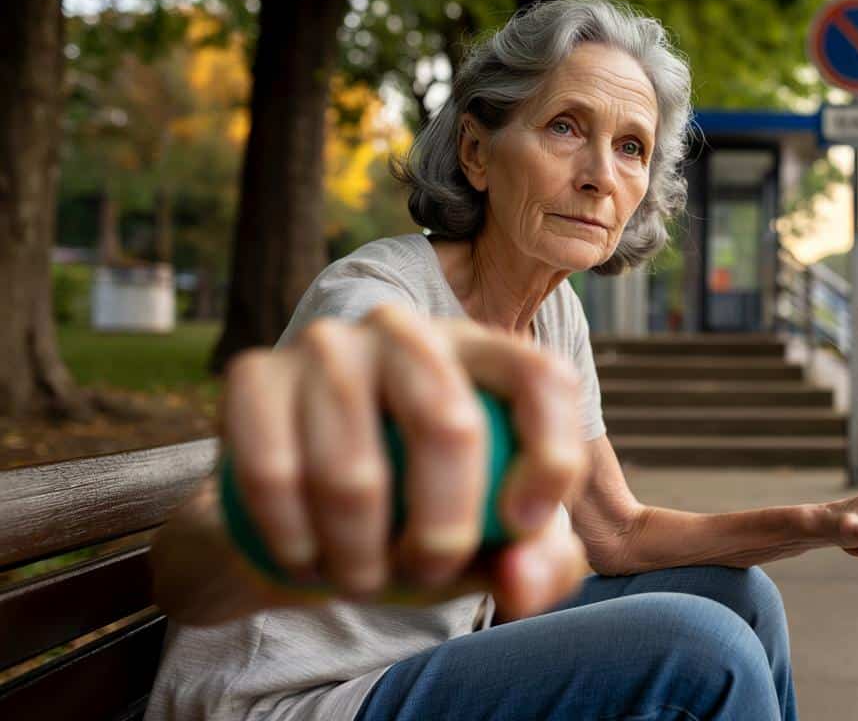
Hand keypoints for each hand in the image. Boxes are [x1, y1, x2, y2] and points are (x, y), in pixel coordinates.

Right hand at [220, 303, 589, 618]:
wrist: (307, 518)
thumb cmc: (424, 518)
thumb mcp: (499, 546)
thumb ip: (540, 567)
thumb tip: (520, 580)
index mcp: (484, 352)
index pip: (543, 378)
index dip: (549, 455)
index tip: (519, 529)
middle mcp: (407, 330)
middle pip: (449, 425)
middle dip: (444, 533)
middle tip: (427, 574)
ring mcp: (327, 344)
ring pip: (354, 473)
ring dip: (360, 558)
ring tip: (362, 579)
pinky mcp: (256, 372)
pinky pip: (274, 476)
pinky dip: (294, 542)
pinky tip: (304, 560)